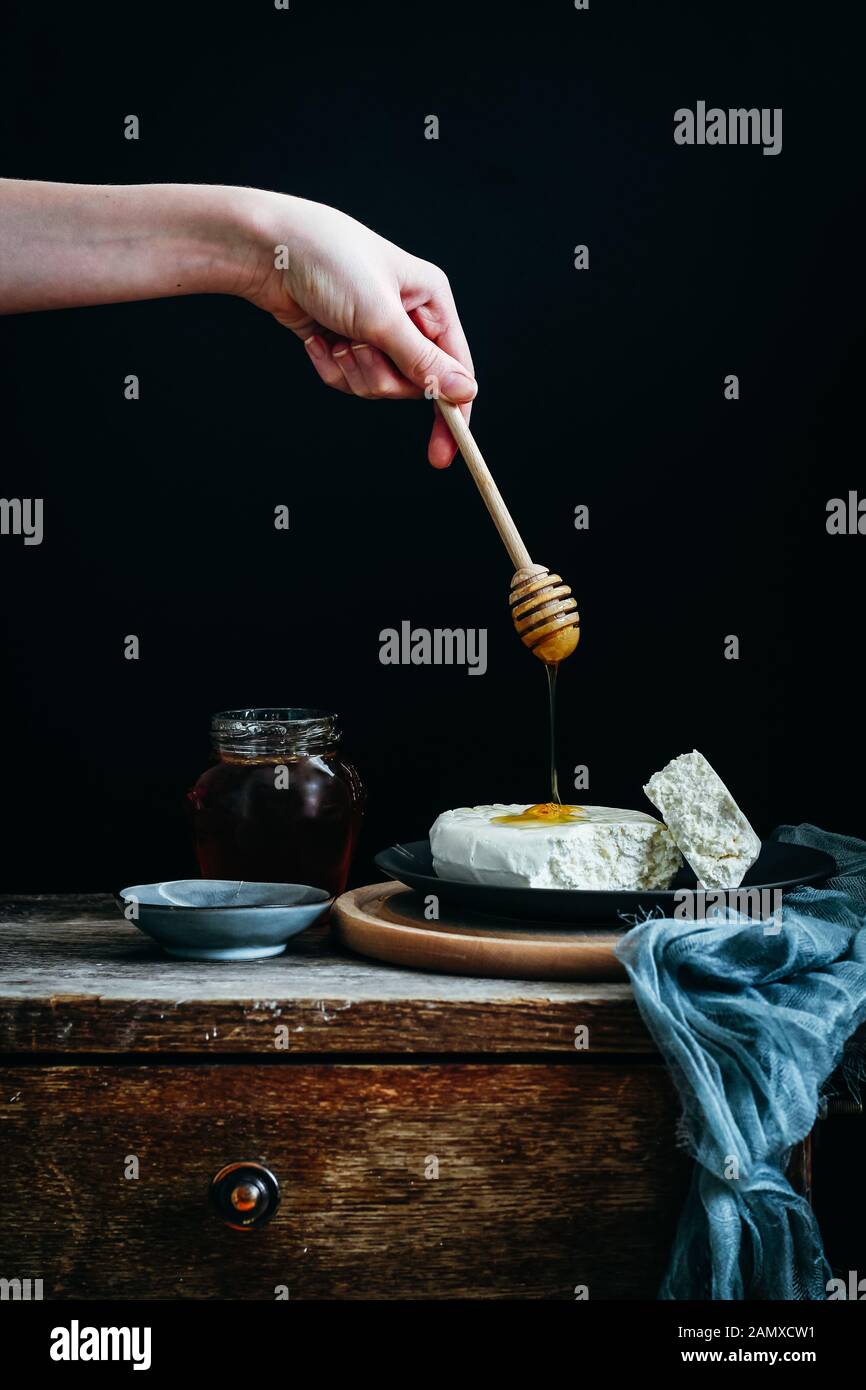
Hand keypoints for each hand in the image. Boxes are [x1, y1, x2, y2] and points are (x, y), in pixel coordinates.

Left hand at [236, 193, 475, 467]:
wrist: (269, 250)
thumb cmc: (331, 263)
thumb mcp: (382, 317)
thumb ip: (423, 362)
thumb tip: (465, 394)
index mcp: (431, 301)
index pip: (456, 366)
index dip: (453, 410)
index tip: (445, 452)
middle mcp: (408, 318)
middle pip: (413, 384)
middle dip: (381, 376)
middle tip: (359, 348)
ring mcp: (375, 333)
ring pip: (379, 386)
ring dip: (354, 371)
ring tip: (336, 338)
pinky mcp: (345, 343)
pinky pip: (349, 380)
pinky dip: (330, 368)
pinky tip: (317, 340)